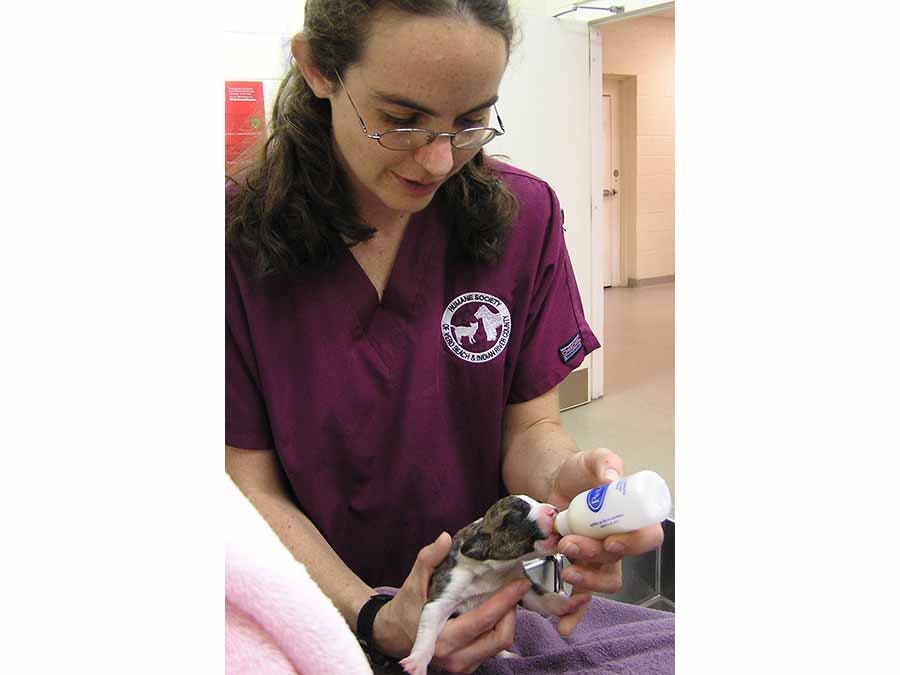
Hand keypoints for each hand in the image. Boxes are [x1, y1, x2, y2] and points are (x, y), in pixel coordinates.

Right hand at [374, 532, 531, 673]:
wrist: (394, 634)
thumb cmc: (407, 605)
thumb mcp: (415, 580)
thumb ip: (429, 558)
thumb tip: (446, 538)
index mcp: (441, 639)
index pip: (482, 621)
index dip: (504, 602)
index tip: (520, 583)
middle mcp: (454, 658)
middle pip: (500, 638)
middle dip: (511, 611)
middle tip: (513, 588)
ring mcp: (463, 666)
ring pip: (500, 644)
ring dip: (508, 620)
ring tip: (507, 597)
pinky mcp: (468, 666)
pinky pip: (493, 648)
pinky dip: (499, 628)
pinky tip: (497, 610)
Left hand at [546, 448, 664, 635]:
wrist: (552, 482)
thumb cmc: (578, 472)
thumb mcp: (592, 459)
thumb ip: (604, 462)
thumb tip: (611, 478)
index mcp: (632, 517)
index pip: (649, 537)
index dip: (634, 544)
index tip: (611, 541)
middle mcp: (620, 541)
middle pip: (619, 561)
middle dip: (595, 556)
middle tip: (570, 543)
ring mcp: (600, 558)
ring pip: (603, 580)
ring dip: (584, 578)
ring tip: (561, 559)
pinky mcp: (579, 567)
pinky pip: (582, 596)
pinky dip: (574, 614)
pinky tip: (564, 627)